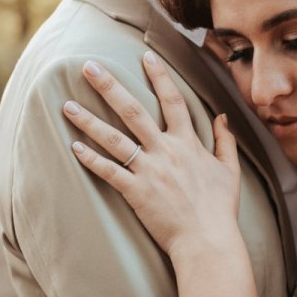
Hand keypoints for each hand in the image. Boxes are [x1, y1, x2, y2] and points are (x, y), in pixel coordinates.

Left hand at [62, 51, 241, 258]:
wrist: (208, 240)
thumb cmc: (220, 208)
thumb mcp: (230, 170)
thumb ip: (226, 140)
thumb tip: (222, 116)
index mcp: (188, 142)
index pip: (173, 100)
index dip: (160, 76)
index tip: (145, 56)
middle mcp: (166, 150)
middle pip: (134, 110)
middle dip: (109, 86)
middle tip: (88, 66)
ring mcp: (149, 170)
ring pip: (114, 139)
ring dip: (89, 121)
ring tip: (67, 106)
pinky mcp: (136, 191)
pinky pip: (109, 171)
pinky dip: (91, 159)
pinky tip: (74, 147)